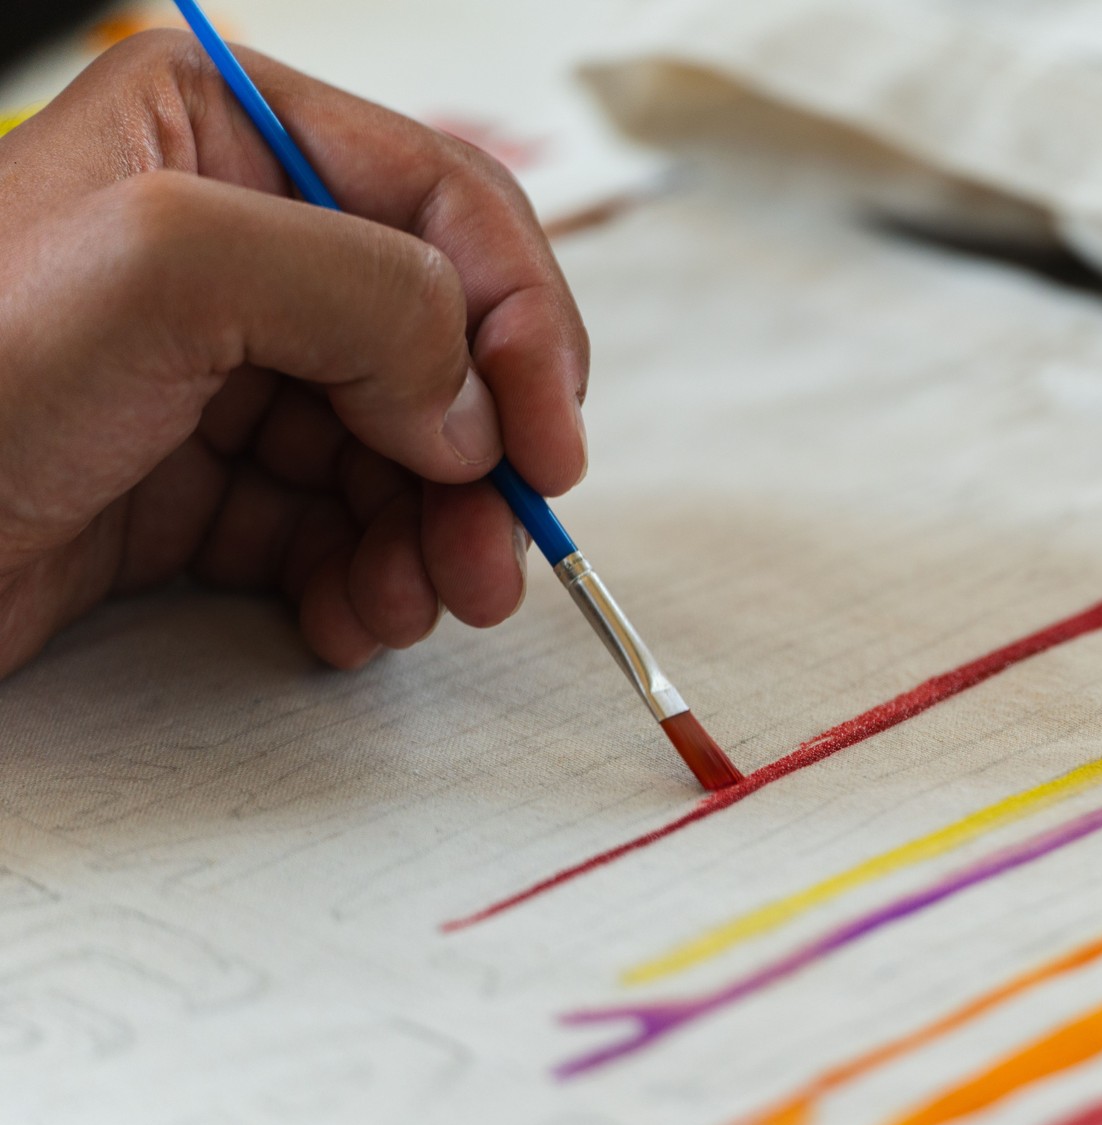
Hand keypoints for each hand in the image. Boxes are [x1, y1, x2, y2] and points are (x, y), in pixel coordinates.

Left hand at [0, 30, 589, 675]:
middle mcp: (232, 249)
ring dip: (433, 535)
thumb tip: (469, 401)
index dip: (520, 324)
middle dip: (480, 457)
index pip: (445, 210)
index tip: (545, 445)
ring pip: (396, 451)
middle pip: (435, 346)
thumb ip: (366, 291)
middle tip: (500, 555)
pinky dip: (367, 577)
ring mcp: (214, 375)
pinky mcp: (190, 488)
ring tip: (425, 602)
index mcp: (224, 139)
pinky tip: (355, 618)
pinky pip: (330, 527)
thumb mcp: (166, 269)